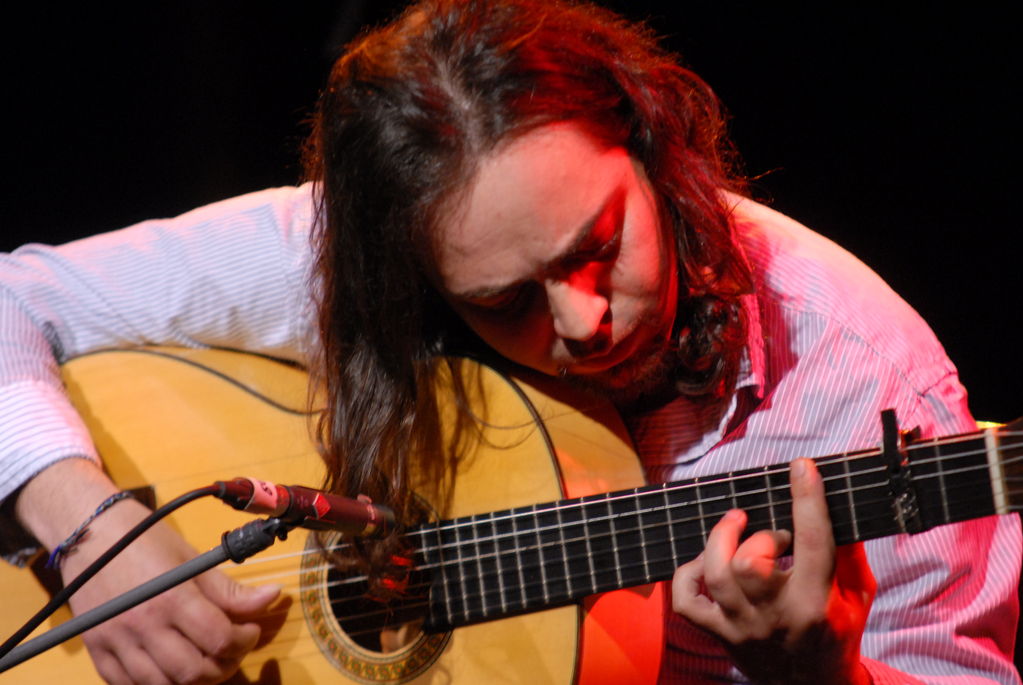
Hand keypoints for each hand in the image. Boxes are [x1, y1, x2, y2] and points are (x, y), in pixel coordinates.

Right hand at [16, 460, 279, 683]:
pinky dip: (156, 684)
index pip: (219, 638)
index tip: (250, 630)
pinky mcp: (96, 651)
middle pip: (193, 672)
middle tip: (232, 649)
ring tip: (206, 660)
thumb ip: (230, 589)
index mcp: (171, 597)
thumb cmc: (145, 540)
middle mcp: (142, 625)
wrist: (91, 533)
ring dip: (192, 680)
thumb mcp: (193, 559)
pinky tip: (171, 667)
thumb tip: (272, 596)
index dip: (244, 641)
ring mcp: (115, 642)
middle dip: (224, 666)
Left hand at [671, 458, 875, 684]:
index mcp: (817, 604)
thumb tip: (836, 501)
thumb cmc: (837, 633)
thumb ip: (848, 551)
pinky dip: (688, 573)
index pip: (814, 544)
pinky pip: (686, 601)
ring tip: (734, 526)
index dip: (807, 500)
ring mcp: (742, 629)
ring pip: (717, 576)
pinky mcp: (719, 636)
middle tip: (773, 536)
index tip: (802, 468)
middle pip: (750, 563)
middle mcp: (776, 617)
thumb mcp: (857, 595)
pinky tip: (706, 562)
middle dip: (759, 536)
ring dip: (721, 541)